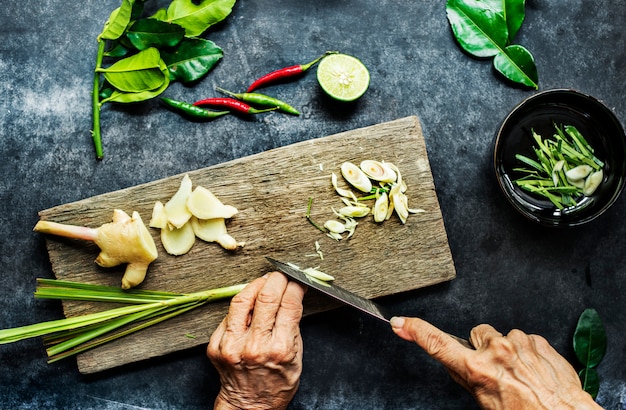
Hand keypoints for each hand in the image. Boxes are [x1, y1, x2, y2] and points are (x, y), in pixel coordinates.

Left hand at [207, 271, 305, 409]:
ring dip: (255, 285)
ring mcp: (232, 346)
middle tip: (280, 276)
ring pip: (242, 299)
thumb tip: (291, 294)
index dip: (295, 286)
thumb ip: (292, 325)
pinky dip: (241, 306)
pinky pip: (229, 315)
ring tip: (263, 283)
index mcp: (279, 349)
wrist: (250, 405)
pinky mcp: (216, 346)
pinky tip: (249, 305)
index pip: (289, 303)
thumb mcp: (296, 356)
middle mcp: (254, 346)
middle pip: (266, 297)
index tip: (297, 281)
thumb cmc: (276, 382)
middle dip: (276, 280)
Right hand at [391, 317, 602, 409]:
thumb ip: (470, 376)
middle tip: (498, 371)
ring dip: (508, 351)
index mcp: (477, 369)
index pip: (438, 344)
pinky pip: (524, 339)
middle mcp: (495, 351)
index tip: (400, 322)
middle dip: (483, 347)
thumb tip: (462, 363)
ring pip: (502, 336)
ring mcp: (518, 342)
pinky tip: (534, 370)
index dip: (416, 331)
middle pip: (477, 334)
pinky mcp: (537, 339)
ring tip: (521, 374)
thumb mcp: (486, 402)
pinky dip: (527, 352)